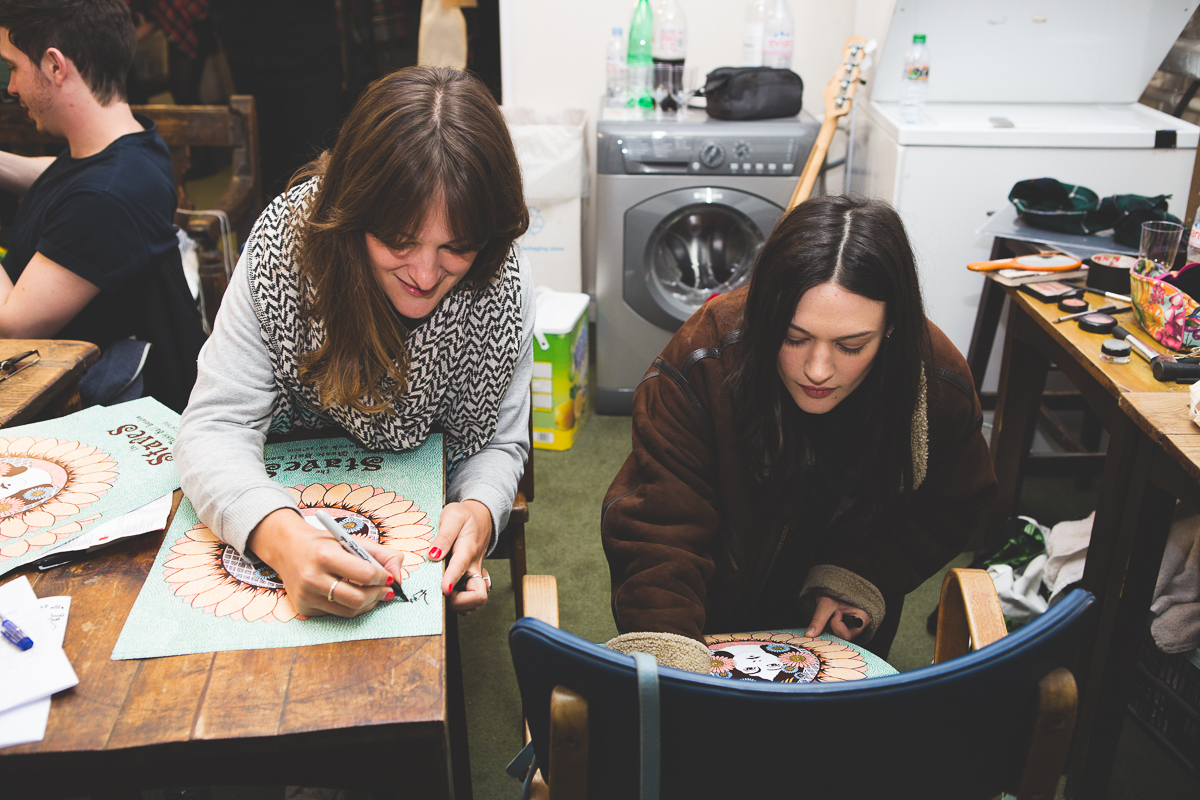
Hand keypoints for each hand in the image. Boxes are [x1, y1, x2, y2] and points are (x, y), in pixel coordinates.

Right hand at [247, 508, 401, 617]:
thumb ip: (383, 554)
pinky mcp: (303, 608)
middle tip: (387, 590)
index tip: (390, 577)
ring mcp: (306, 596)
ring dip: (368, 604)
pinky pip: (336, 614)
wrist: (287, 548)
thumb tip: (399, 577)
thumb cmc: (325, 543)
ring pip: (349, 611)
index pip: (365, 574)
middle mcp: (312, 577)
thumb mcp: (352, 540)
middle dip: (378, 595)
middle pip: (358, 599)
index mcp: (325, 555)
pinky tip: (352, 594)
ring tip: (374, 593)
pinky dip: (350, 607)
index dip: (384, 578)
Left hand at [428, 499, 492, 614]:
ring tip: (444, 595)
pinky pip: (470, 599)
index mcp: (467, 550)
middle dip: (460, 602)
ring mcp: (474, 575)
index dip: (452, 580)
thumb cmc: (465, 516)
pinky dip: (461, 603)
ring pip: (475, 602)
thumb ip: (443, 536)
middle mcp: (473, 566)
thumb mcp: (453, 516)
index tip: (444, 590)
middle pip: (478, 596)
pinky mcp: (471, 579)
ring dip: (460, 605)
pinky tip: (450, 592)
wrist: (481, 517)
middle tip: (442, 595)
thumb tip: (433, 555)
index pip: (461, 567)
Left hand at [806, 596, 870, 640]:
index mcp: (862, 619)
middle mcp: (858, 626)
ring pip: (837, 637)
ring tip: (830, 615)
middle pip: (842, 638)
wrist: (830, 588)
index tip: (836, 611)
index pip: (848, 635)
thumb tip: (810, 634)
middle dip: (832, 627)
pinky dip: (828, 628)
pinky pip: (834, 634)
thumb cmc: (834, 593)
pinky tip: (828, 619)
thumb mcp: (826, 604)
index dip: (837, 625)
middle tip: (831, 614)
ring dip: (829, 628)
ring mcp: (852, 629)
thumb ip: (818, 620)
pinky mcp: (844, 629)